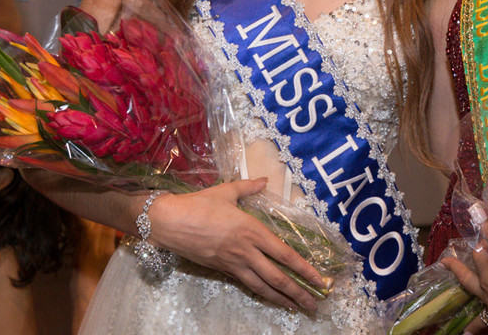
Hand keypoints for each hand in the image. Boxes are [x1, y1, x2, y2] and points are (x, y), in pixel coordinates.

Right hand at [148, 179, 326, 312]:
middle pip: (278, 276)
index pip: (284, 254)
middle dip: (299, 291)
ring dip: (283, 298)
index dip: (303, 269)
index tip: (318, 279)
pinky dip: (263, 293)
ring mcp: (234, 263)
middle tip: (315, 303)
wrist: (170, 222)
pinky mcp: (223, 270)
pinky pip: (248, 285)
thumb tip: (265, 180)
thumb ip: (249, 187)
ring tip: (299, 307)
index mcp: (252, 230)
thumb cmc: (199, 204)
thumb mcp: (227, 191)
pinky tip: (272, 298)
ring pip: (264, 286)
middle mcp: (247, 250)